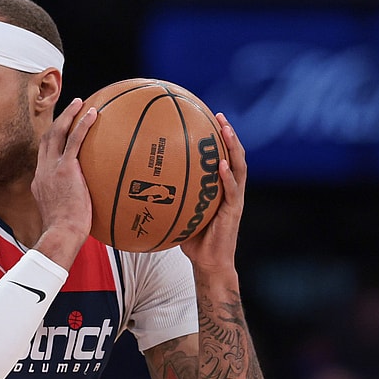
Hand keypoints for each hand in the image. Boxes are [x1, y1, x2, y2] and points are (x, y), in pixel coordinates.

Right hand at [31, 97, 96, 268]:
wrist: (61, 234)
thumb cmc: (66, 233)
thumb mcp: (63, 217)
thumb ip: (71, 206)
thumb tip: (87, 210)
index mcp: (40, 182)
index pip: (43, 157)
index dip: (51, 142)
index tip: (61, 134)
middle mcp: (42, 172)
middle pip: (46, 139)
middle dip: (57, 122)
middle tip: (71, 110)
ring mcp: (52, 169)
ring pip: (56, 134)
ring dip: (67, 115)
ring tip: (80, 103)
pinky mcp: (65, 169)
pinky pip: (74, 140)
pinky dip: (82, 124)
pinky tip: (93, 113)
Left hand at [180, 113, 245, 275]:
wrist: (210, 263)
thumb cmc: (193, 240)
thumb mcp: (178, 213)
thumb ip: (168, 198)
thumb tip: (138, 187)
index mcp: (220, 187)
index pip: (222, 156)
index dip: (217, 139)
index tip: (207, 118)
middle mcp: (230, 189)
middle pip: (234, 155)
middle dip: (229, 134)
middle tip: (220, 115)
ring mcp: (234, 199)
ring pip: (239, 167)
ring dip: (234, 147)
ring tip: (226, 131)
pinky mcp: (233, 211)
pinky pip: (232, 191)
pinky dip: (227, 177)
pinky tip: (222, 165)